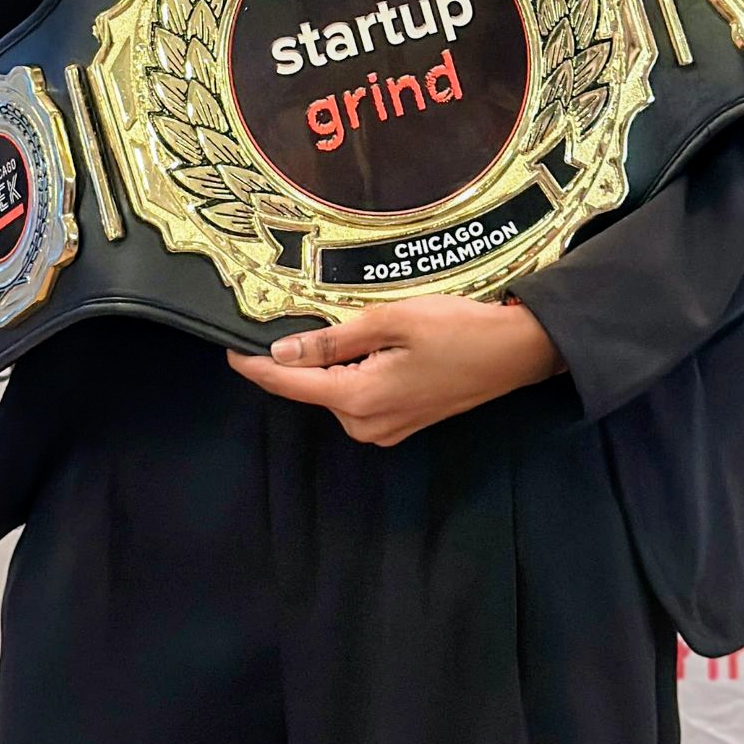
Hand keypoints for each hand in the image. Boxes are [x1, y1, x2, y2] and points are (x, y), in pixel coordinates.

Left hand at [226, 293, 566, 445]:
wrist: (516, 353)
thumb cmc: (456, 329)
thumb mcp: (390, 321)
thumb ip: (332, 341)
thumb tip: (280, 353)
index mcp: (358, 399)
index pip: (288, 383)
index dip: (254, 366)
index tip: (226, 348)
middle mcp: (366, 424)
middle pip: (311, 388)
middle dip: (298, 357)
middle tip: (294, 314)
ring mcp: (385, 429)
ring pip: (335, 392)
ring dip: (329, 364)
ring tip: (340, 324)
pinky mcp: (402, 424)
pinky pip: (359, 397)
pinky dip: (352, 373)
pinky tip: (365, 345)